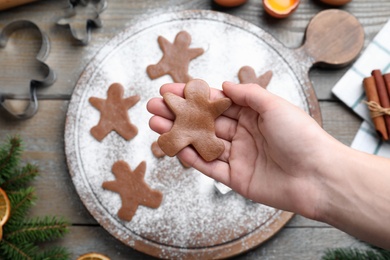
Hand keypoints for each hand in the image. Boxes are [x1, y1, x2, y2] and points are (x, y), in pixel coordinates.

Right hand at [147, 81, 335, 218]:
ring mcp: (239, 156)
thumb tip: (226, 85)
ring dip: (179, 134)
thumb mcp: (274, 106)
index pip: (216, 103)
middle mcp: (243, 134)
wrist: (319, 176)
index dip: (192, 96)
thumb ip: (248, 95)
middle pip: (204, 122)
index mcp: (253, 114)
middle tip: (154, 106)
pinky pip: (210, 167)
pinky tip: (176, 147)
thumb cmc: (302, 136)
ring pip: (203, 143)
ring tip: (155, 124)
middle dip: (178, 113)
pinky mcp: (237, 178)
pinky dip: (193, 158)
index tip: (170, 90)